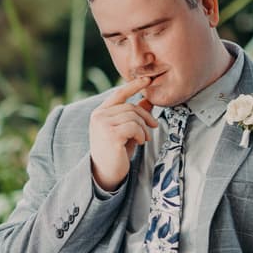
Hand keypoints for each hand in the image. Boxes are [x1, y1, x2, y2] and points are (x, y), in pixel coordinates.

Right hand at [90, 76, 156, 190]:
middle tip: (153, 126)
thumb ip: (133, 115)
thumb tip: (147, 99)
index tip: (147, 80)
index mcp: (100, 112)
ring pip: (134, 117)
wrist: (106, 173)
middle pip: (131, 107)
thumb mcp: (126, 130)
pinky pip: (134, 127)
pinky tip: (139, 142)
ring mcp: (103, 125)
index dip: (133, 85)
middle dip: (146, 116)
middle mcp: (99, 116)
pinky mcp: (111, 134)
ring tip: (144, 138)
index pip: (118, 94)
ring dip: (144, 128)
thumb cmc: (116, 151)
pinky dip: (141, 134)